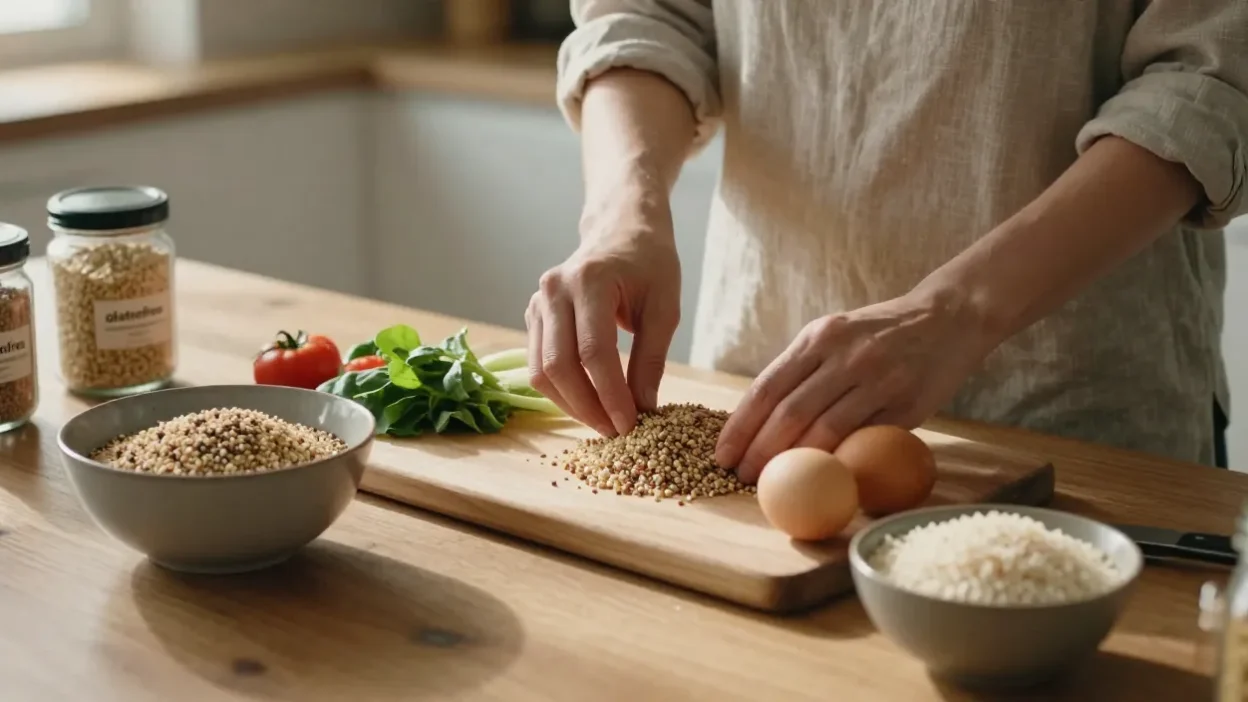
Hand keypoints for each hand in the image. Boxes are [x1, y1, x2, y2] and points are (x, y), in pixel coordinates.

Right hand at [526, 200, 680, 436]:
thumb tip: (643, 409)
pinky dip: (561, 391)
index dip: (611, 395)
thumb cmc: (650, 264)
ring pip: (541, 371)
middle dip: (588, 407)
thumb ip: (652, 358)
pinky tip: (588, 403)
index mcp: (589, 280)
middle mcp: (554, 290)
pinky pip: (538, 364)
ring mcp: (538, 302)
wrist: (621, 231)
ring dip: (571, 405)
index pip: (594, 352)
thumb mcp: (665, 307)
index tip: (631, 425)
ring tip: (604, 423)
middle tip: (616, 433)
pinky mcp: (533, 316)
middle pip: (559, 365)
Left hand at [715, 291, 993, 482]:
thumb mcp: (835, 333)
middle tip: (741, 477)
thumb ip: (802, 368)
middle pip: (789, 412)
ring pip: (824, 430)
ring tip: (773, 481)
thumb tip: (757, 418)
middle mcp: (845, 356)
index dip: (740, 425)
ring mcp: (878, 381)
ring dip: (794, 461)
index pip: (767, 387)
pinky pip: (863, 440)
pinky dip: (837, 461)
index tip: (722, 453)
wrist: (948, 318)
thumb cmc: (878, 333)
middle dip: (759, 450)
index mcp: (819, 337)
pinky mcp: (906, 405)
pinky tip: (819, 477)